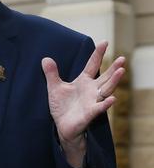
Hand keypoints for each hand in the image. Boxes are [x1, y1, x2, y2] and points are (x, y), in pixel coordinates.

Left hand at [41, 41, 125, 167]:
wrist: (62, 125)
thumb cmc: (61, 106)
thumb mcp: (54, 87)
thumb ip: (51, 73)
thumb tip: (45, 58)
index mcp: (83, 82)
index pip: (92, 65)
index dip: (98, 54)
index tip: (104, 42)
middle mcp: (91, 90)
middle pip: (105, 77)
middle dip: (114, 68)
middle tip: (123, 58)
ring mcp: (92, 101)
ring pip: (106, 90)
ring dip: (114, 81)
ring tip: (121, 71)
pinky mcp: (90, 113)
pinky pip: (99, 108)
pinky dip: (106, 103)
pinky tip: (112, 98)